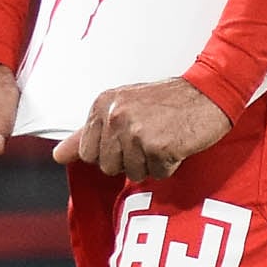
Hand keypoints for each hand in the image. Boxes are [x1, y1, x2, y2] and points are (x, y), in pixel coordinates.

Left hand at [52, 78, 231, 182]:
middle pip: (108, 167)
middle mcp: (115, 116)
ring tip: (164, 138)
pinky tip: (177, 143)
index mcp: (102, 105)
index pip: (87, 154)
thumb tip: (57, 156)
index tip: (131, 134)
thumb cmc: (168, 102)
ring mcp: (135, 131)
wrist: (210, 92)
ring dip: (151, 163)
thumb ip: (86, 133)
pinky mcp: (158, 145)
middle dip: (131, 160)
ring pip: (133, 173)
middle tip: (151, 136)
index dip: (111, 152)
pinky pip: (158, 173)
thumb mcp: (122, 108)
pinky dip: (170, 164)